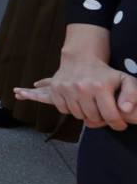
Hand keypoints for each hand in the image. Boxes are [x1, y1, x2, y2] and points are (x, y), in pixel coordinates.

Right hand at [14, 53, 136, 130]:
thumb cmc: (105, 73)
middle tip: (103, 112)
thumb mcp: (125, 80)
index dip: (117, 124)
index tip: (119, 124)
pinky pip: (63, 110)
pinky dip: (70, 109)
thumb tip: (125, 109)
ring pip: (78, 115)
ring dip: (85, 114)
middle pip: (93, 118)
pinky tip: (77, 102)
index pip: (110, 116)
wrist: (80, 59)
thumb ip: (132, 94)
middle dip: (100, 118)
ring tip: (90, 105)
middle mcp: (82, 88)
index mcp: (100, 86)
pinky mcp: (55, 89)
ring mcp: (67, 88)